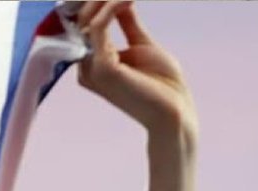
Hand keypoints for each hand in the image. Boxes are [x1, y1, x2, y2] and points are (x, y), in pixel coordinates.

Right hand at [76, 1, 197, 139]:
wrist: (176, 112)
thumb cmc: (163, 85)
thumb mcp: (141, 45)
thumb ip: (126, 23)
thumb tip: (118, 1)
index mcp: (94, 63)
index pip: (83, 25)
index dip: (93, 3)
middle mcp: (87, 66)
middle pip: (81, 20)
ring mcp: (92, 68)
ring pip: (88, 19)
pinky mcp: (103, 67)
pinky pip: (99, 26)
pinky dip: (112, 6)